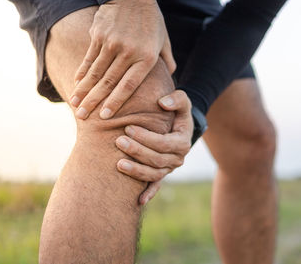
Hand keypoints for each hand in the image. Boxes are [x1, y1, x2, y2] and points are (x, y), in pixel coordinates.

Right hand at [69, 0, 175, 119]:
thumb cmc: (151, 21)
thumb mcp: (164, 41)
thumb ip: (167, 62)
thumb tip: (170, 82)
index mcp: (146, 58)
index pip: (129, 85)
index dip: (116, 102)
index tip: (105, 116)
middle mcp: (128, 52)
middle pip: (108, 82)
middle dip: (94, 102)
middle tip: (83, 117)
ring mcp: (111, 43)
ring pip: (95, 72)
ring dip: (84, 90)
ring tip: (76, 105)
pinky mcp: (98, 36)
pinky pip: (88, 58)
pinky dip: (82, 72)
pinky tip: (76, 84)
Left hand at [114, 90, 193, 204]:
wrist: (176, 126)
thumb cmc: (176, 111)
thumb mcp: (182, 101)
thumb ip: (177, 99)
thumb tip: (162, 103)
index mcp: (183, 142)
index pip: (164, 143)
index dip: (146, 138)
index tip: (128, 127)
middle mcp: (178, 158)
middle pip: (157, 160)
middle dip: (137, 151)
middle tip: (118, 141)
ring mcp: (169, 168)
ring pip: (154, 175)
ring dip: (136, 171)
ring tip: (118, 164)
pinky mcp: (161, 174)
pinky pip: (156, 186)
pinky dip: (148, 194)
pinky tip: (138, 201)